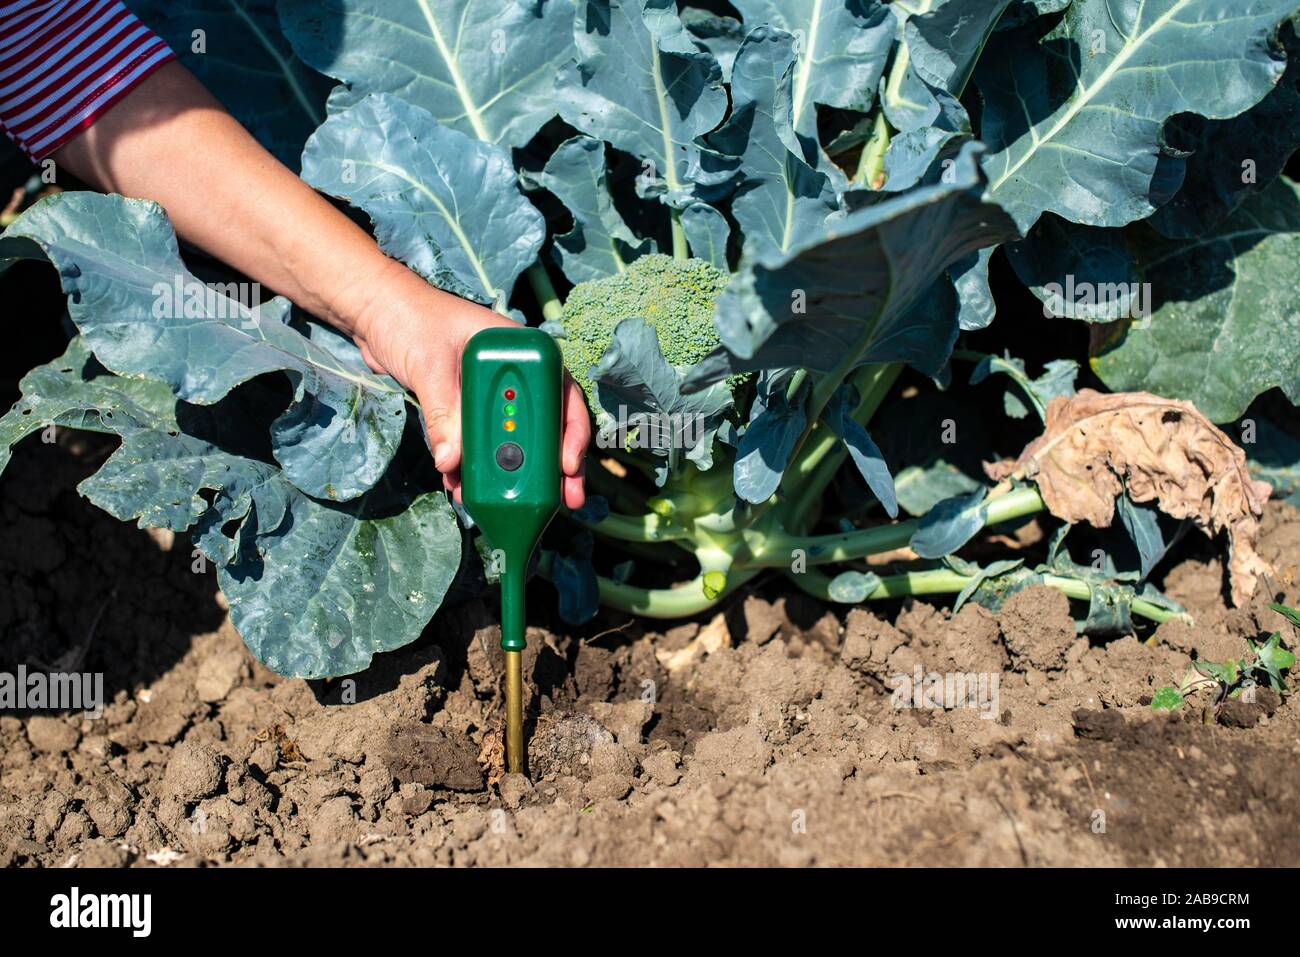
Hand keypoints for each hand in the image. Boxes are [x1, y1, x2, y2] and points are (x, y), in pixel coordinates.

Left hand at [351, 260, 589, 508]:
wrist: (375, 314)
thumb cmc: (409, 319)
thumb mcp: (429, 365)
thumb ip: (443, 413)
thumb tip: (451, 463)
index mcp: (518, 349)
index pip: (560, 392)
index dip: (571, 431)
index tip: (567, 464)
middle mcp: (512, 374)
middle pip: (544, 424)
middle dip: (552, 466)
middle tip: (564, 500)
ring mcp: (489, 395)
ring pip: (512, 440)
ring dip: (512, 475)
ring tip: (514, 508)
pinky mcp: (466, 411)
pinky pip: (478, 445)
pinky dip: (474, 469)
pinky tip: (466, 490)